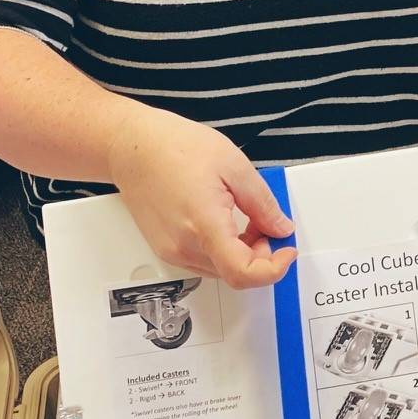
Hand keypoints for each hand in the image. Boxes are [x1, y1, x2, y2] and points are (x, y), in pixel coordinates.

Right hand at [108, 108, 296, 289]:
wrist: (131, 146)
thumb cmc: (173, 147)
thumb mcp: (234, 166)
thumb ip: (262, 203)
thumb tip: (280, 227)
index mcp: (203, 224)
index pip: (242, 273)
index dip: (274, 268)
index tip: (286, 250)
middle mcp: (183, 246)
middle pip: (234, 273)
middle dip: (261, 254)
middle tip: (268, 224)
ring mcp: (171, 251)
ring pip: (220, 270)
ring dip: (242, 253)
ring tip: (245, 218)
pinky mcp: (165, 248)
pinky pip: (204, 261)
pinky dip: (223, 249)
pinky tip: (226, 222)